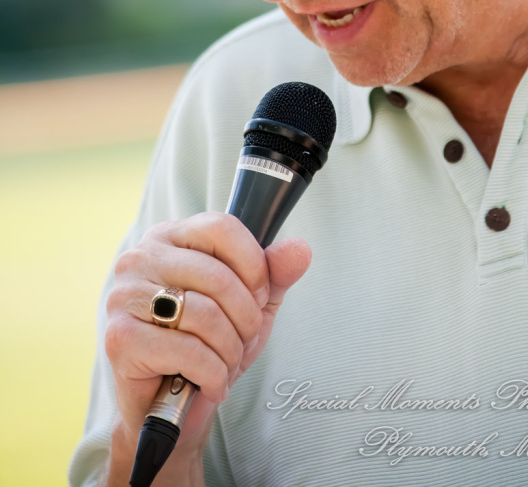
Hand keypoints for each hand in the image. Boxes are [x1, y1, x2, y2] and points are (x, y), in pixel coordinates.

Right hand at [102, 212, 310, 483]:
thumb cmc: (208, 344)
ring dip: (230, 350)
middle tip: (242, 340)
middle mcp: (141, 257)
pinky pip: (188, 351)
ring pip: (206, 315)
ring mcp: (125, 296)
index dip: (253, 265)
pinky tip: (211, 384)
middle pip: (218, 277)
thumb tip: (300, 249)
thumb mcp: (251, 304)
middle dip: (245, 319)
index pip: (222, 228)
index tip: (257, 296)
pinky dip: (213, 374)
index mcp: (170, 237)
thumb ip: (275, 273)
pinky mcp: (120, 338)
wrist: (169, 407)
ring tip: (226, 364)